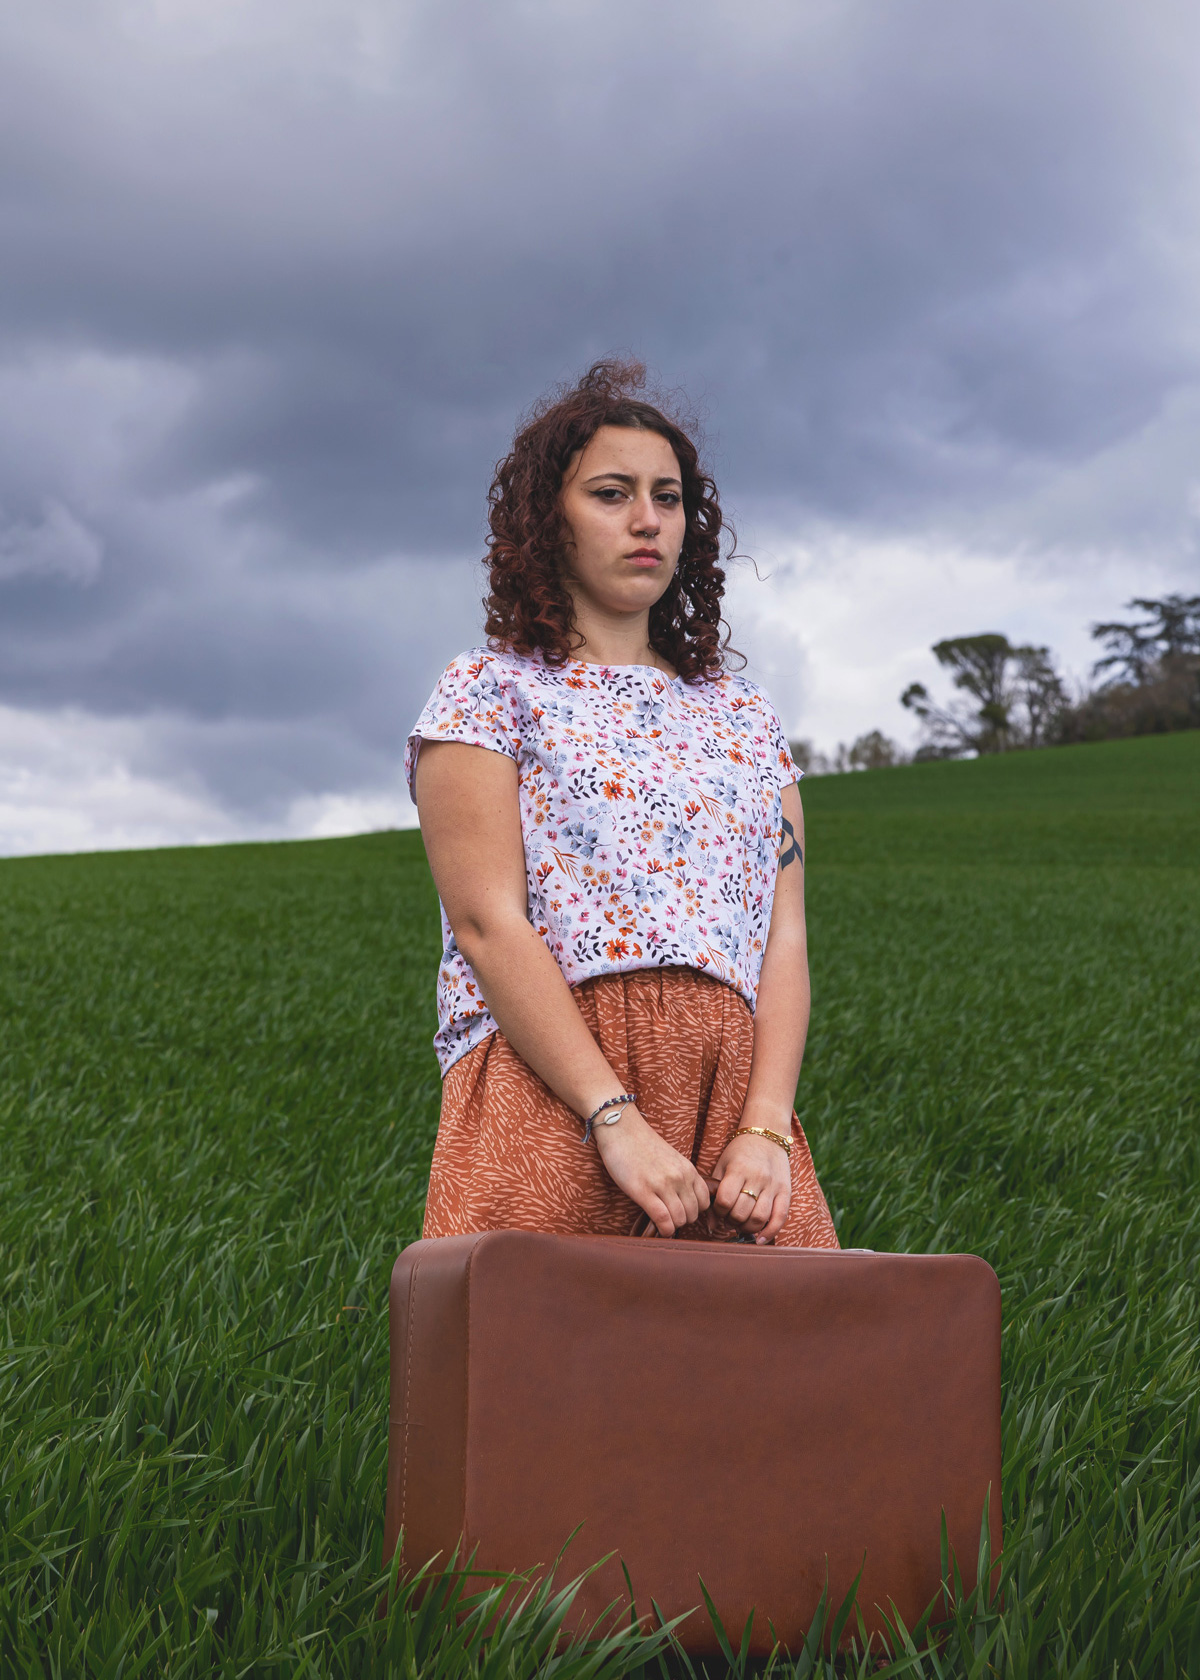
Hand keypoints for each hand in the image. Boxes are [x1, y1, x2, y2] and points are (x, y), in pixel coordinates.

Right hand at [593, 1105, 711, 1236]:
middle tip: (669, 1218)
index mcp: (688, 1169)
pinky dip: (663, 1230)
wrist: (622, 1129)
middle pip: (693, 1214)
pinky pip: (663, 1219)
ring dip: (672, 1226)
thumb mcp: (672, 1159)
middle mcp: (680, 1177)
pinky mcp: (643, 1191)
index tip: (681, 1212)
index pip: (704, 1202)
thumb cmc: (643, 1145)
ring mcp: (662, 1184)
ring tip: (661, 1221)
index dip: (694, 1212)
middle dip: (682, 1220)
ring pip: (679, 1219)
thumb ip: (681, 1176)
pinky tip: (658, 1228)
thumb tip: (684, 1201)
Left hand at [708, 1130, 791, 1243]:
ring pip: (760, 1217)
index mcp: (738, 1169)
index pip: (725, 1200)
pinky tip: (760, 1239)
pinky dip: (770, 1232)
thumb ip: (715, 1194)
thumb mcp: (722, 1166)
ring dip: (748, 1227)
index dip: (719, 1210)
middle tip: (731, 1217)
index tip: (720, 1208)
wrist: (767, 1136)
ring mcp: (773, 1185)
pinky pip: (780, 1217)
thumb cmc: (739, 1153)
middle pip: (741, 1212)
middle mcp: (757, 1177)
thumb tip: (710, 1226)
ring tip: (743, 1224)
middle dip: (732, 1220)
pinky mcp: (786, 1191)